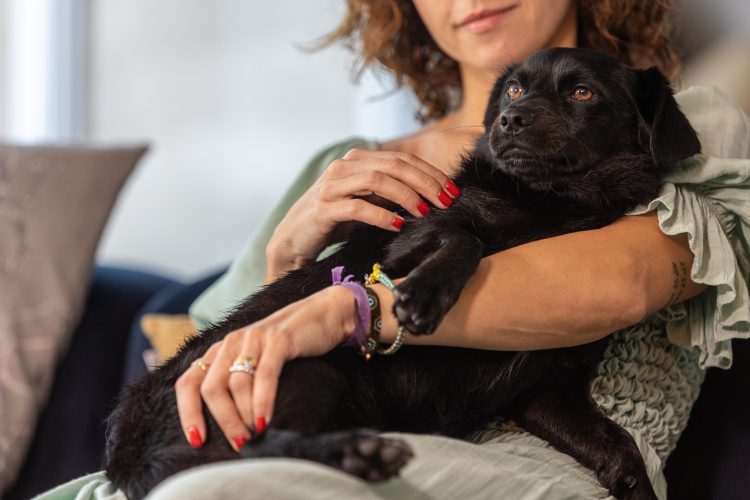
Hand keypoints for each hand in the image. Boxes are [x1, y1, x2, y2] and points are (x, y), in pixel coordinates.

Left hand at [174, 285, 357, 450]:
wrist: (324, 314)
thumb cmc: (289, 347)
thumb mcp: (255, 362)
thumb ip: (236, 383)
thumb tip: (229, 427)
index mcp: (220, 350)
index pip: (188, 382)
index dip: (188, 413)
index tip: (198, 440)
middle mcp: (232, 343)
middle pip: (212, 388)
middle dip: (224, 421)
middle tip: (239, 443)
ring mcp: (255, 339)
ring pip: (237, 384)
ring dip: (245, 416)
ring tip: (256, 436)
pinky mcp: (279, 340)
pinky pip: (265, 375)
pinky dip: (262, 402)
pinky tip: (265, 421)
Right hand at [264, 149, 459, 282]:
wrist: (292, 242)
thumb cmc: (333, 223)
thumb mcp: (366, 202)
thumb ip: (389, 194)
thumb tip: (430, 195)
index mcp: (356, 160)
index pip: (401, 159)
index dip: (430, 173)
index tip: (452, 191)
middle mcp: (343, 166)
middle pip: (393, 165)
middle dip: (425, 182)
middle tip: (446, 201)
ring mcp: (331, 186)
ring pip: (377, 180)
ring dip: (407, 195)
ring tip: (426, 212)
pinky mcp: (323, 208)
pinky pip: (358, 206)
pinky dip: (382, 215)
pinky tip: (399, 225)